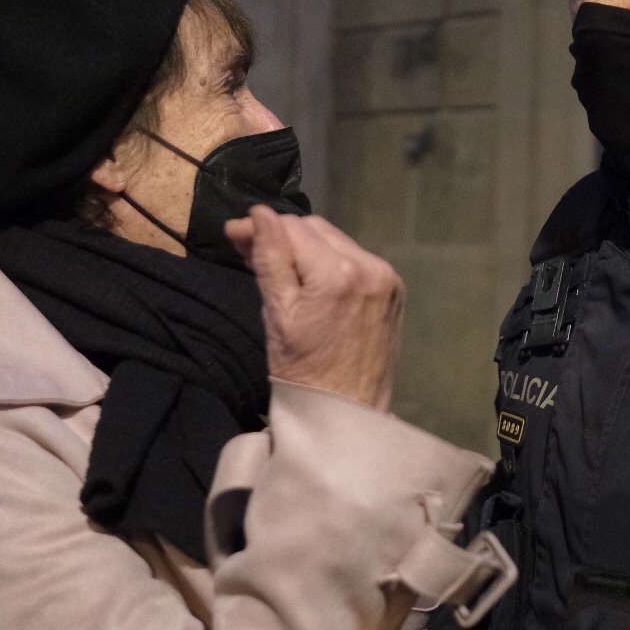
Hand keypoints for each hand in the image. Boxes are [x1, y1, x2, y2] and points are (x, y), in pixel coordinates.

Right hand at [225, 207, 403, 410]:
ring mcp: (386, 278)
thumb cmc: (303, 372)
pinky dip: (331, 263)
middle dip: (283, 236)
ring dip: (307, 247)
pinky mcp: (394, 289)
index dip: (260, 228)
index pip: (291, 227)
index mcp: (337, 273)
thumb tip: (256, 215)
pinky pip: (355, 259)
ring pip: (335, 241)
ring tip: (282, 269)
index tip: (235, 236)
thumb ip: (269, 259)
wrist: (348, 414)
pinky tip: (314, 282)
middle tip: (252, 252)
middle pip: (315, 228)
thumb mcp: (277, 315)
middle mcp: (369, 266)